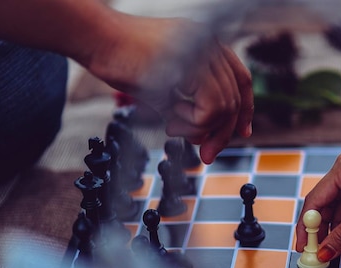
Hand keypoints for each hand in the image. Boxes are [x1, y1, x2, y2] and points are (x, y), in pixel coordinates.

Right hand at [85, 13, 252, 163]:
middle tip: (206, 155)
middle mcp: (210, 44)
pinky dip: (194, 123)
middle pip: (236, 97)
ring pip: (225, 106)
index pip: (241, 80)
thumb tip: (204, 137)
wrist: (96, 39)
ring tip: (172, 126)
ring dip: (200, 128)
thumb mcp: (163, 87)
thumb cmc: (121, 60)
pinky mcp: (193, 63)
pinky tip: (170, 118)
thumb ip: (186, 106)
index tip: (241, 134)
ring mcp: (204, 50)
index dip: (244, 110)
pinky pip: (211, 107)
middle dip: (222, 133)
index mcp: (207, 45)